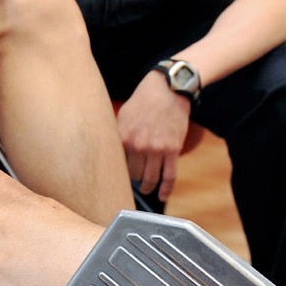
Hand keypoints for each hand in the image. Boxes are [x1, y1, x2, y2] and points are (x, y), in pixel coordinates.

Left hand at [115, 72, 191, 201]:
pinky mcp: (172, 150)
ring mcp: (156, 149)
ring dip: (147, 187)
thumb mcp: (123, 115)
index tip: (117, 179)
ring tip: (146, 189)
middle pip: (134, 175)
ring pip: (150, 179)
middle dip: (134, 179)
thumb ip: (119, 135)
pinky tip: (163, 196)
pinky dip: (166, 189)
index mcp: (123, 137)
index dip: (118, 172)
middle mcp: (138, 146)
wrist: (168, 89)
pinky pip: (169, 176)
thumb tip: (113, 153)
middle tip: (134, 182)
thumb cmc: (144, 100)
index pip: (118, 165)